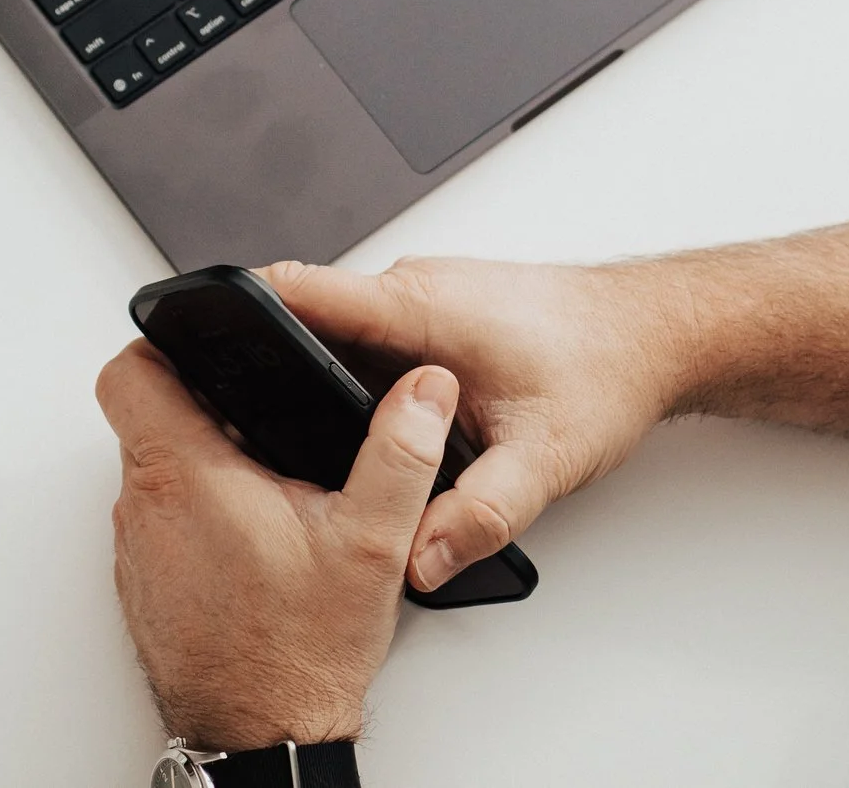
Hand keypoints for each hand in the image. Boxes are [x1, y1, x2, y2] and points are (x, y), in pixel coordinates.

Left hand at [96, 342, 456, 749]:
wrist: (264, 736)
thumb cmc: (298, 652)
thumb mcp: (372, 540)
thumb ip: (401, 452)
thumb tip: (423, 393)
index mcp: (184, 476)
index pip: (129, 373)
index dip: (164, 344)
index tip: (209, 346)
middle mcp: (145, 508)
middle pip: (147, 415)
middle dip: (204, 403)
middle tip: (263, 414)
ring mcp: (138, 550)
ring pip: (153, 468)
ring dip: (201, 460)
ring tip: (268, 474)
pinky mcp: (145, 584)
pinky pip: (160, 519)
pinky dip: (198, 511)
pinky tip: (255, 531)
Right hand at [262, 257, 685, 594]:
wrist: (657, 332)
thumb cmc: (609, 370)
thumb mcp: (550, 458)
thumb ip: (483, 514)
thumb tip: (422, 558)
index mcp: (424, 308)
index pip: (306, 291)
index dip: (242, 309)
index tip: (190, 331)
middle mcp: (414, 293)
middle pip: (310, 321)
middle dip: (265, 366)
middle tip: (231, 423)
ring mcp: (422, 302)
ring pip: (338, 336)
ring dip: (311, 375)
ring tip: (288, 433)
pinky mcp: (431, 318)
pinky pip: (366, 342)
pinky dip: (348, 379)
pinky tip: (357, 429)